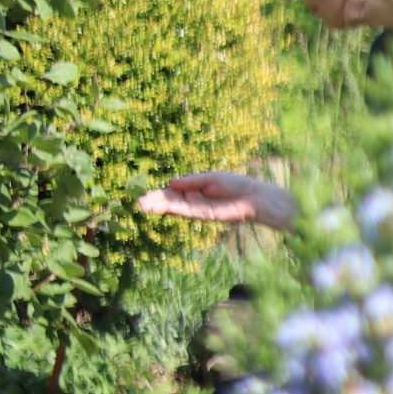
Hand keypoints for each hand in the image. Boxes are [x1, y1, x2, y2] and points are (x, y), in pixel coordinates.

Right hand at [137, 172, 296, 230]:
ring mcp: (197, 208)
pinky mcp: (203, 215)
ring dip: (158, 207)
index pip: (172, 191)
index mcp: (194, 188)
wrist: (253, 197)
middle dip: (155, 201)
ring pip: (173, 207)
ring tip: (142, 206)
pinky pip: (184, 211)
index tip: (145, 194)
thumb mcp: (211, 178)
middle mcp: (193, 199)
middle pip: (170, 199)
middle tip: (139, 202)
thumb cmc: (235, 184)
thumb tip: (171, 182)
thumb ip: (191, 180)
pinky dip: (172, 209)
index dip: (159, 193)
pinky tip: (160, 208)